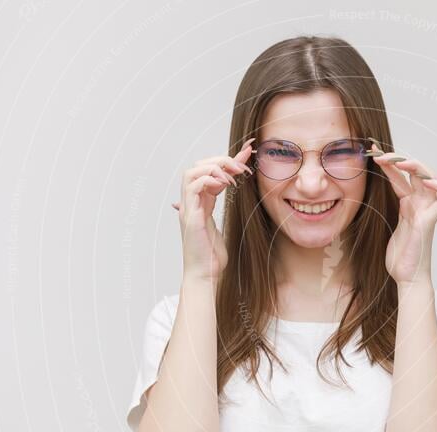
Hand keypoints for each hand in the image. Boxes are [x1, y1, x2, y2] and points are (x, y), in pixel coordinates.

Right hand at [172, 138, 254, 280]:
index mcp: (201, 203)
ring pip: (191, 172)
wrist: (205, 276)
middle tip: (242, 167)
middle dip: (221, 160)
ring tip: (233, 175)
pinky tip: (224, 185)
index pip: (210, 172)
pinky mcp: (190, 217)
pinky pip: (193, 187)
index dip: (228, 159)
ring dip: (214, 168)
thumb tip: (241, 196)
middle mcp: (192, 203)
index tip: (248, 151)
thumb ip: (228, 209)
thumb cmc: (214, 256)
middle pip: (198, 167)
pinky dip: (208, 180)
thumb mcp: (225, 226)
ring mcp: (189, 209)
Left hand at [370, 142, 436, 284]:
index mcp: (408, 205)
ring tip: (401, 161)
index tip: (373, 151)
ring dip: (418, 167)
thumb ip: (385, 212)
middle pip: (416, 172)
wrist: (406, 278)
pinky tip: (430, 181)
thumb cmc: (399, 257)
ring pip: (432, 179)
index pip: (400, 177)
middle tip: (381, 155)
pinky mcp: (429, 222)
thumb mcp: (386, 228)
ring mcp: (426, 212)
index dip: (388, 163)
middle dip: (400, 160)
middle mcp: (419, 205)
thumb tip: (366, 198)